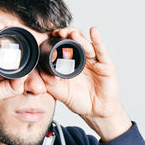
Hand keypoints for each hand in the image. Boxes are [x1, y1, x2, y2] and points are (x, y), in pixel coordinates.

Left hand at [40, 26, 131, 141]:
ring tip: (71, 33)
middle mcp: (83, 59)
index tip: (48, 35)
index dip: (57, 39)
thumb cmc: (80, 101)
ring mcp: (95, 61)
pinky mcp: (106, 65)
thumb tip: (38, 69)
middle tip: (58, 33)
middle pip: (75, 40)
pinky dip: (98, 40)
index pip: (64, 46)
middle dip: (67, 34)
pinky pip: (101, 51)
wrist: (96, 113)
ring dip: (78, 37)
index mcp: (72, 63)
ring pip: (86, 44)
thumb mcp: (60, 91)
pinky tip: (93, 31)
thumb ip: (49, 81)